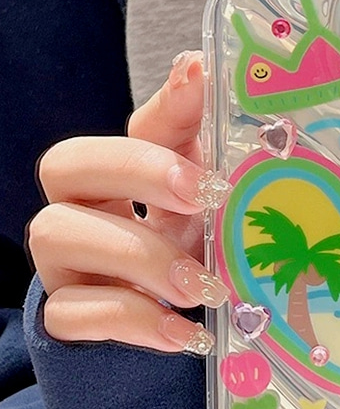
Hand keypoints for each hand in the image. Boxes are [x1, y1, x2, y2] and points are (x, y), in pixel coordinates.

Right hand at [27, 51, 229, 354]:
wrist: (163, 328)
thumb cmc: (187, 259)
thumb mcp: (207, 215)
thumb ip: (211, 159)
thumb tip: (212, 73)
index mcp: (130, 178)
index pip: (138, 126)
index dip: (168, 104)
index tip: (202, 79)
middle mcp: (84, 208)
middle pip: (66, 163)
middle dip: (138, 171)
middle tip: (204, 195)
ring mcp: (67, 262)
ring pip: (58, 234)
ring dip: (140, 257)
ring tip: (203, 286)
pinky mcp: (65, 314)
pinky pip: (76, 312)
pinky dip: (137, 322)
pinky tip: (187, 335)